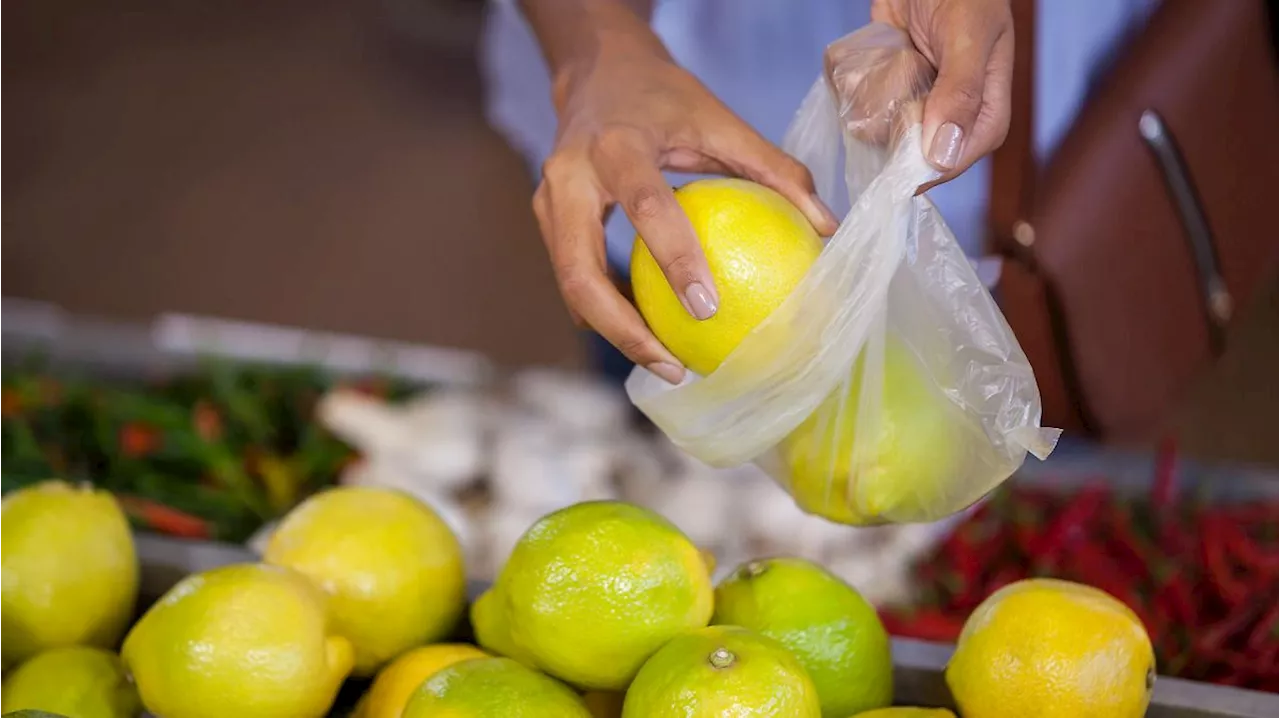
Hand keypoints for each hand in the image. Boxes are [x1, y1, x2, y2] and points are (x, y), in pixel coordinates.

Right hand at [532, 16, 837, 383]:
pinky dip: (608, 310)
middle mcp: (568, 177)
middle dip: (623, 330)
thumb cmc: (665, 97)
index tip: (709, 309)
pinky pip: (575, 277)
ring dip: (614, 331)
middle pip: (579, 272)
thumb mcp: (719, 119)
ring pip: (570, 285)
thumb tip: (826, 227)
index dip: (676, 260)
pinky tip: (649, 336)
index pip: (646, 208)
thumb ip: (773, 169)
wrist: (595, 69)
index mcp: (616, 145)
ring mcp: (547, 202)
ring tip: (665, 365)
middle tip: (673, 368)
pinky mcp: (546, 220)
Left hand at [828, 0, 1013, 182]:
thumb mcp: (968, 35)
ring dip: (873, 118)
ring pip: (888, 139)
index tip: (897, 168)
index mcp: (984, 110)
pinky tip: (866, 73)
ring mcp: (919, 106)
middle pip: (918, 157)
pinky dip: (859, 100)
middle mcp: (950, 117)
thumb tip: (944, 155)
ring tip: (882, 73)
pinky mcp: (892, 96)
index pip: (957, 159)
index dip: (928, 170)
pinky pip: (868, 115)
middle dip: (894, 140)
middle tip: (886, 101)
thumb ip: (960, 92)